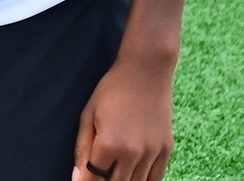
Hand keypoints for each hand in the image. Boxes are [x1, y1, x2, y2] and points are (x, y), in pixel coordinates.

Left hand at [71, 55, 173, 180]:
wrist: (146, 73)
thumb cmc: (111, 91)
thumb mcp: (88, 116)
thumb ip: (82, 149)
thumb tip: (77, 178)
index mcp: (108, 144)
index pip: (93, 178)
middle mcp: (132, 153)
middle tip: (97, 177)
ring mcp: (152, 153)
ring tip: (114, 176)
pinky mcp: (166, 149)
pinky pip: (156, 178)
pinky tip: (134, 178)